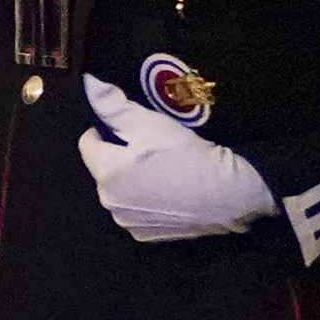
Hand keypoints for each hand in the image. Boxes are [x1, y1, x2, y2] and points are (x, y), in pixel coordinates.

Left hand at [79, 75, 277, 241]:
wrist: (231, 197)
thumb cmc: (188, 156)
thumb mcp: (151, 123)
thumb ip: (114, 106)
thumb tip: (88, 84)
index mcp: (104, 173)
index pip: (88, 142)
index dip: (109, 130)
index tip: (135, 128)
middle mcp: (107, 201)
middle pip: (104, 167)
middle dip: (122, 155)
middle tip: (155, 148)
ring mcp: (126, 221)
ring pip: (120, 189)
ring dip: (133, 178)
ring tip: (166, 169)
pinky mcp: (144, 235)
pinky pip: (137, 209)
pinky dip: (148, 199)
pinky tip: (172, 191)